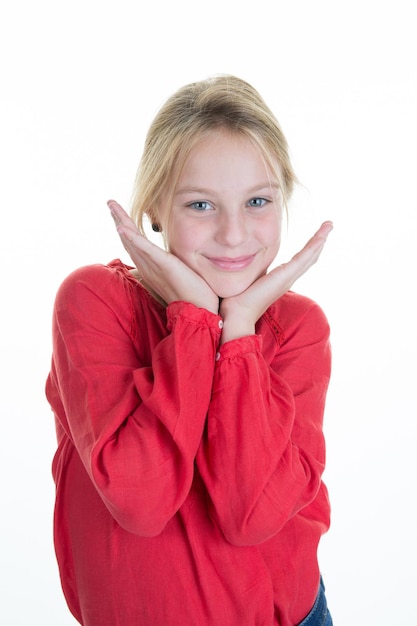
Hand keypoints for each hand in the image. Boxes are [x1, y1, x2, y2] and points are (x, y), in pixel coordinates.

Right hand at [108, 200, 218, 313]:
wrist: (199, 312)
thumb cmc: (194, 297)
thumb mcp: (180, 276)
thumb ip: (174, 267)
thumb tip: (178, 260)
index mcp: (151, 269)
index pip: (135, 245)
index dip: (126, 229)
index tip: (119, 215)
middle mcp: (148, 267)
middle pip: (128, 240)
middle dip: (118, 220)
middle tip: (110, 203)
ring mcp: (154, 267)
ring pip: (132, 240)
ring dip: (121, 221)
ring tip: (112, 205)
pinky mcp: (164, 266)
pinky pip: (146, 250)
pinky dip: (133, 238)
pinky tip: (122, 227)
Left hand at [219, 221, 332, 342]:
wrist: (237, 315)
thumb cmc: (236, 300)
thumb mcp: (246, 278)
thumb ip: (249, 269)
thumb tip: (239, 259)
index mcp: (280, 279)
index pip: (298, 261)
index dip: (308, 248)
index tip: (315, 235)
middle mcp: (287, 278)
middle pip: (309, 258)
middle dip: (319, 241)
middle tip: (328, 226)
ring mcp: (288, 277)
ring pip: (310, 256)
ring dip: (320, 239)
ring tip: (329, 225)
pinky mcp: (285, 276)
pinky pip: (303, 258)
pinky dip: (313, 246)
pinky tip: (321, 236)